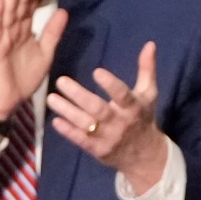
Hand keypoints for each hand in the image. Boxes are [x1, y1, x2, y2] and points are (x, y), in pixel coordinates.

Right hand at [0, 0, 67, 126]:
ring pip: (7, 13)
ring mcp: (1, 37)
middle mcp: (12, 30)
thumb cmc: (24, 77)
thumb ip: (53, 33)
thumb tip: (64, 11)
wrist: (9, 99)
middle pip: (19, 6)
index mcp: (24, 31)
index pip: (30, 7)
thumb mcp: (45, 52)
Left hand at [49, 41, 170, 191]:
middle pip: (98, 109)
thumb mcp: (149, 94)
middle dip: (79, 95)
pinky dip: (68, 131)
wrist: (144, 155)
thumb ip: (147, 69)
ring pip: (86, 124)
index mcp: (134, 107)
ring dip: (67, 111)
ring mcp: (109, 138)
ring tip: (51, 98)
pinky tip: (55, 121)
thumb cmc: (143, 118)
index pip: (123, 95)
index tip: (97, 72)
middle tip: (61, 81)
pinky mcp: (98, 150)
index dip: (111, 84)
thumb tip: (150, 44)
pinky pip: (81, 141)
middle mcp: (121, 122)